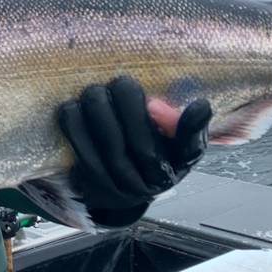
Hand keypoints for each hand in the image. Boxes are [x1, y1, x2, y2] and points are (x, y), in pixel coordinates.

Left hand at [58, 75, 211, 227]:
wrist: (119, 185)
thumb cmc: (148, 146)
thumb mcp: (167, 132)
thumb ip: (171, 116)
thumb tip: (164, 105)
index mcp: (182, 161)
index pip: (193, 147)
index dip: (194, 128)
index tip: (200, 104)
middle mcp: (158, 181)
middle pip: (144, 146)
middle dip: (129, 106)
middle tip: (119, 82)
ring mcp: (126, 188)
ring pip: (112, 148)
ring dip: (99, 113)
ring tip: (94, 91)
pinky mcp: (97, 187)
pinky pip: (84, 156)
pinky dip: (75, 129)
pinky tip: (71, 108)